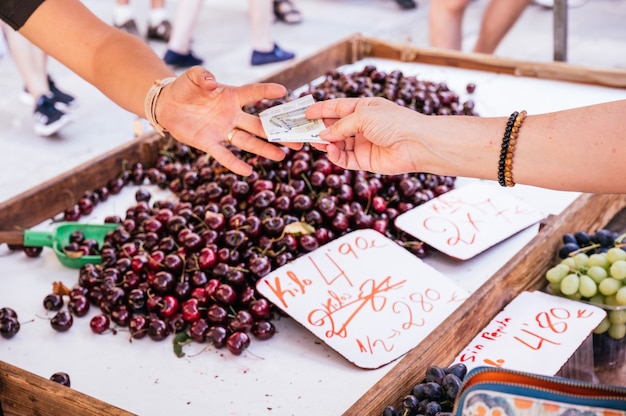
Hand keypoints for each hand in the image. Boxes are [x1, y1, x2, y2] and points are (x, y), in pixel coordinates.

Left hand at [157, 66, 297, 175]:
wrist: (167, 105)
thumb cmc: (184, 87)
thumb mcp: (193, 76)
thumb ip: (203, 76)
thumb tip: (212, 83)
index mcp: (231, 96)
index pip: (253, 93)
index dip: (267, 91)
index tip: (283, 92)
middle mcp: (232, 115)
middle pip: (259, 124)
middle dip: (279, 131)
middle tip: (297, 138)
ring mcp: (223, 130)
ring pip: (248, 141)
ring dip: (264, 149)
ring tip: (281, 155)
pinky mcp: (209, 143)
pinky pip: (225, 155)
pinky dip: (235, 163)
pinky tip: (248, 171)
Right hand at [305, 97, 421, 174]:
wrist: (415, 144)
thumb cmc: (394, 122)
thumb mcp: (363, 116)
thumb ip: (341, 125)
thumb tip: (324, 134)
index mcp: (364, 108)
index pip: (337, 107)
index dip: (321, 109)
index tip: (305, 113)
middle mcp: (362, 126)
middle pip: (335, 127)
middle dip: (320, 128)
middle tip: (304, 131)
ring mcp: (362, 143)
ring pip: (337, 144)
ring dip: (326, 143)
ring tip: (315, 142)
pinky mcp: (364, 160)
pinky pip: (344, 158)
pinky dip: (335, 155)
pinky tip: (330, 151)